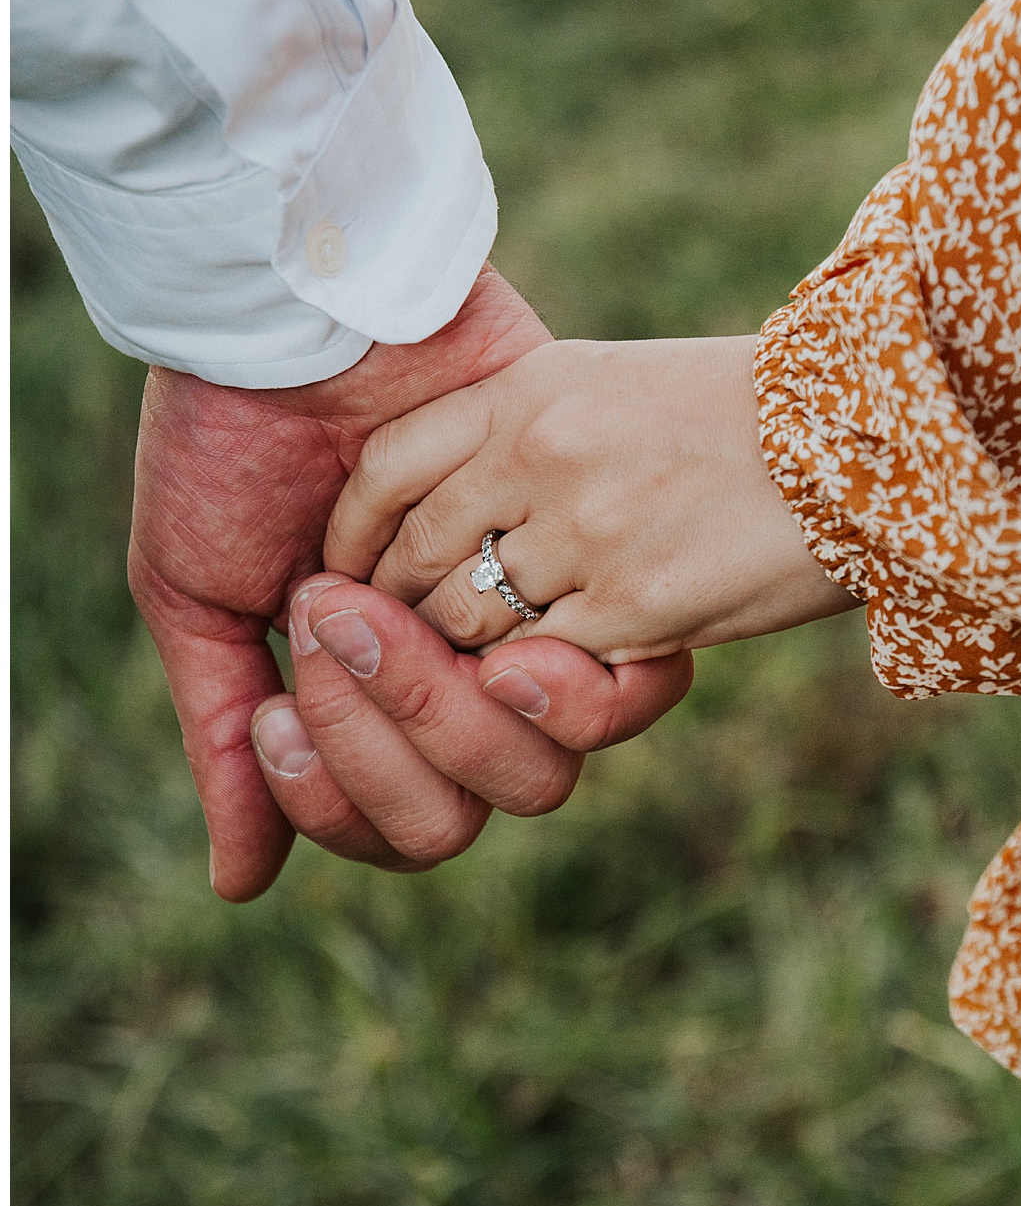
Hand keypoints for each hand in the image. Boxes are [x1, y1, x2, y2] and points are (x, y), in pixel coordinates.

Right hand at [128, 265, 688, 902]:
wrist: (297, 316)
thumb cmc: (230, 448)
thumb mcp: (202, 598)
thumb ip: (226, 742)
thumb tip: (242, 889)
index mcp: (384, 698)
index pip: (403, 829)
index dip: (345, 802)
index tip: (281, 712)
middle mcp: (469, 678)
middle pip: (476, 811)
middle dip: (389, 739)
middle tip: (332, 621)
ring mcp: (539, 625)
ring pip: (546, 768)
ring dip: (443, 709)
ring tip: (374, 608)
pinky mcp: (607, 561)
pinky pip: (632, 687)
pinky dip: (563, 695)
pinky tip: (507, 644)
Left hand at [324, 334, 857, 663]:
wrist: (862, 434)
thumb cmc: (741, 411)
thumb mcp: (616, 383)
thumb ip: (530, 429)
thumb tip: (459, 495)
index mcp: (531, 389)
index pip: (390, 468)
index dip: (353, 532)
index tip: (348, 569)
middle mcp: (542, 455)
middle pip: (414, 557)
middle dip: (387, 612)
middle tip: (376, 641)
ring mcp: (585, 534)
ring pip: (463, 623)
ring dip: (446, 659)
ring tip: (445, 673)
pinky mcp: (634, 608)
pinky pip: (537, 667)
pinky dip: (519, 685)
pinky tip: (526, 683)